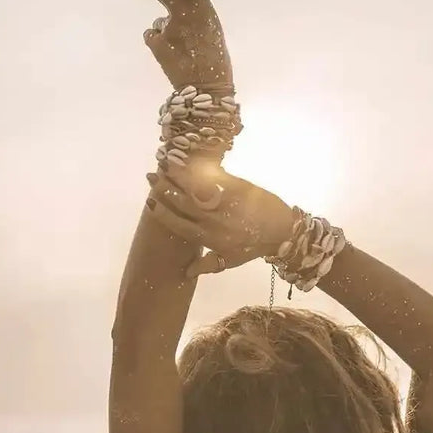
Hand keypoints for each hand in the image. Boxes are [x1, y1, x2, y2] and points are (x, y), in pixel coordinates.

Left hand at [115, 0, 231, 91]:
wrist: (209, 89)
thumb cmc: (214, 60)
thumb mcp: (209, 30)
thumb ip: (188, 17)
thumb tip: (160, 20)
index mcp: (202, 5)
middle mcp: (184, 11)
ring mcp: (168, 27)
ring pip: (159, 22)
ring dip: (167, 33)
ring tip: (183, 51)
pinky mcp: (156, 43)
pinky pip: (153, 37)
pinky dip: (160, 45)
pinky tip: (173, 57)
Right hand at [144, 165, 293, 277]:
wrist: (283, 231)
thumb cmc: (254, 247)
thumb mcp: (230, 261)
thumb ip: (207, 265)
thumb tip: (185, 272)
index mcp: (209, 238)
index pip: (178, 225)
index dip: (161, 213)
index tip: (149, 202)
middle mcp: (212, 221)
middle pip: (181, 203)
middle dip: (164, 189)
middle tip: (152, 176)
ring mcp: (225, 203)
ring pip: (194, 187)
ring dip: (177, 174)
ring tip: (165, 163)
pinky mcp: (237, 188)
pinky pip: (213, 176)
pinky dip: (199, 167)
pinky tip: (190, 159)